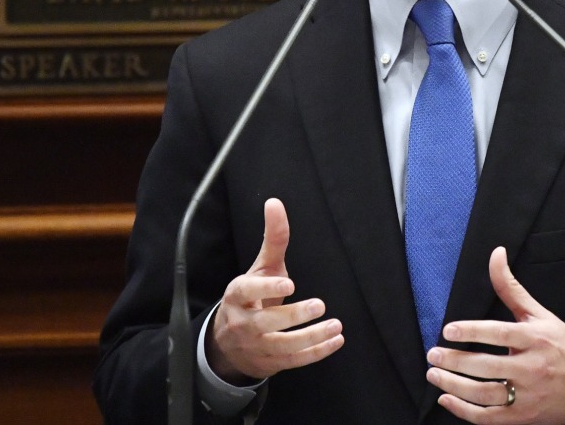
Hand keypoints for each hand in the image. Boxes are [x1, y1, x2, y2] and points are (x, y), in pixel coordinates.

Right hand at [207, 198, 343, 381]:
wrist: (229, 341)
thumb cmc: (251, 297)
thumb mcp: (260, 267)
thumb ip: (273, 238)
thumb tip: (275, 202)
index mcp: (237, 295)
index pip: (247, 292)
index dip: (266, 289)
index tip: (290, 284)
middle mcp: (243, 323)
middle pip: (266, 323)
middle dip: (293, 316)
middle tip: (319, 305)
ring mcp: (255, 346)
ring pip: (282, 346)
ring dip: (311, 338)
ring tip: (335, 326)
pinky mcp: (269, 363)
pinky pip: (293, 361)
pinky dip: (316, 353)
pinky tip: (335, 340)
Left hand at [426, 247, 564, 423]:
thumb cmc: (563, 344)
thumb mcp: (539, 314)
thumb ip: (511, 287)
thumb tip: (496, 254)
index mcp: (535, 339)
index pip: (499, 334)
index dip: (471, 332)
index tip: (448, 331)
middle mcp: (532, 367)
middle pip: (487, 367)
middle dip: (455, 361)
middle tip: (432, 355)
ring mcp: (529, 395)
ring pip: (485, 394)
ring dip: (454, 386)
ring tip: (435, 375)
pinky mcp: (525, 416)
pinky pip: (490, 418)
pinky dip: (465, 411)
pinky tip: (448, 399)